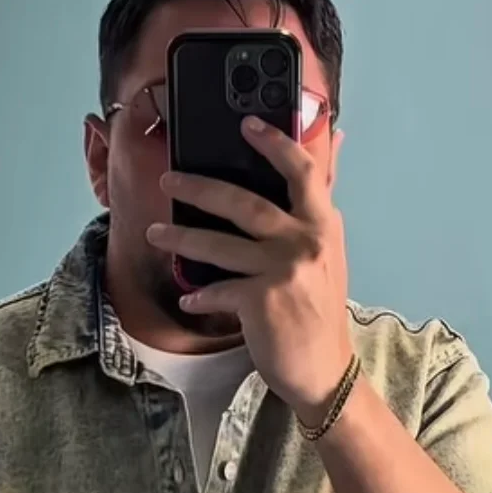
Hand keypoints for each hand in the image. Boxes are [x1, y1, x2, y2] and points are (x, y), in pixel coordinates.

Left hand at [146, 116, 353, 424]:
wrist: (324, 369)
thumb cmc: (319, 312)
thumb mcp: (329, 254)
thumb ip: (320, 205)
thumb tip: (336, 143)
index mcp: (324, 225)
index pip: (302, 171)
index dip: (274, 142)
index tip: (247, 123)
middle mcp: (306, 242)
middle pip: (244, 202)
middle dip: (199, 188)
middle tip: (168, 180)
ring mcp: (283, 271)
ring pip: (220, 244)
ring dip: (181, 238)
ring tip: (156, 233)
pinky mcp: (262, 301)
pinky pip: (218, 289)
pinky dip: (201, 295)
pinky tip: (190, 299)